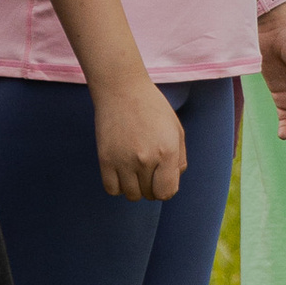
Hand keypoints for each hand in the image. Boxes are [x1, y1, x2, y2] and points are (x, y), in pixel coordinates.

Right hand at [94, 73, 189, 201]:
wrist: (122, 90)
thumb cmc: (152, 108)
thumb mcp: (176, 129)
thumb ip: (180, 158)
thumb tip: (173, 180)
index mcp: (167, 151)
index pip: (167, 191)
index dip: (166, 189)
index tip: (162, 179)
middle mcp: (146, 159)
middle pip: (150, 194)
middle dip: (152, 186)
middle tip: (149, 169)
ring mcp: (124, 161)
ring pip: (132, 195)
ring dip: (135, 187)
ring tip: (135, 170)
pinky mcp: (105, 159)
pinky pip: (112, 189)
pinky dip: (118, 186)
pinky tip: (122, 171)